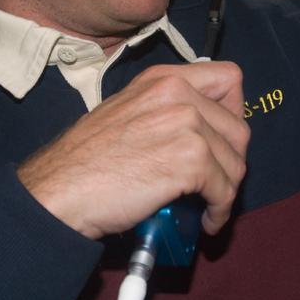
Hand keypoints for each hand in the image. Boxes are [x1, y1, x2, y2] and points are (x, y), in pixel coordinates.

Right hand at [18, 62, 249, 239]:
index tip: (222, 137)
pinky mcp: (190, 161)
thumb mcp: (126, 112)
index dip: (233, 111)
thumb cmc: (84, 161)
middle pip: (238, 127)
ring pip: (236, 162)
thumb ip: (164, 112)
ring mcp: (186, 125)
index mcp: (163, 79)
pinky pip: (226, 190)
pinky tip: (205, 221)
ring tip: (208, 206)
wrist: (60, 190)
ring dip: (227, 190)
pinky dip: (219, 211)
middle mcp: (178, 94)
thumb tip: (200, 135)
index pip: (229, 78)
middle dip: (232, 159)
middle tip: (215, 181)